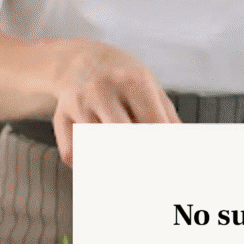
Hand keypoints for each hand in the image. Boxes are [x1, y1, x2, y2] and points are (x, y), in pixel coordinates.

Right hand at [52, 42, 179, 164]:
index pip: (152, 125)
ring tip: (124, 169)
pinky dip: (87, 164)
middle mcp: (102, 89)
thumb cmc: (126, 82)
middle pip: (122, 138)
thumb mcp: (153, 91)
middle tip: (149, 182)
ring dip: (112, 164)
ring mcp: (78, 103)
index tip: (168, 168)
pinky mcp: (60, 116)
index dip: (162, 150)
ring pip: (97, 149)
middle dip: (138, 162)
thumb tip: (183, 154)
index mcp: (133, 81)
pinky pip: (73, 154)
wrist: (81, 61)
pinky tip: (99, 158)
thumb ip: (170, 122)